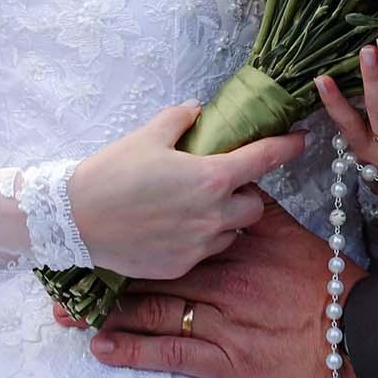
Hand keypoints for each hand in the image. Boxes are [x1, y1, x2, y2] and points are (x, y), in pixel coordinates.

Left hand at [63, 195, 361, 377]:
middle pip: (151, 265)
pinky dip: (132, 350)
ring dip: (103, 309)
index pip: (174, 225)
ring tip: (64, 311)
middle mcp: (223, 273)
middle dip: (104, 267)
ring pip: (150, 308)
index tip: (97, 220)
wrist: (362, 338)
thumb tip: (239, 180)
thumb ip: (263, 210)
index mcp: (237, 240)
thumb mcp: (296, 236)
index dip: (133, 225)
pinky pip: (169, 352)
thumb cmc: (332, 287)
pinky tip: (101, 347)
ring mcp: (222, 316)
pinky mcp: (225, 358)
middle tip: (61, 266)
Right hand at [66, 101, 306, 281]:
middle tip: (218, 182)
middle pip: (254, 205)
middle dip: (243, 193)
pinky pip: (206, 250)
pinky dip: (199, 238)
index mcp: (211, 176)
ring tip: (192, 207)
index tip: (301, 139)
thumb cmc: (111, 173)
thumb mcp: (147, 135)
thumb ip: (180, 119)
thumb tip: (198, 112)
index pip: (265, 158)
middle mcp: (214, 214)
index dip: (287, 146)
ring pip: (232, 231)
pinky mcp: (183, 265)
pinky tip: (172, 227)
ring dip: (223, 219)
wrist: (76, 220)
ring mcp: (200, 244)